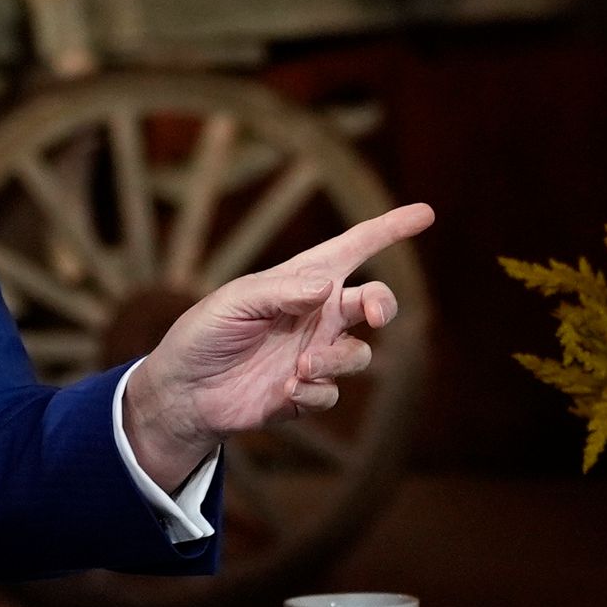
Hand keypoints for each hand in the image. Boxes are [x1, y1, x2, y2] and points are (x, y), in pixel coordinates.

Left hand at [123, 202, 428, 487]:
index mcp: (303, 281)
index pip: (355, 249)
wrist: (182, 392)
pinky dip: (314, 392)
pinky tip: (286, 390)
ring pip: (359, 354)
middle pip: (375, 302)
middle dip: (384, 305)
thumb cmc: (204, 333)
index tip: (425, 212)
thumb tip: (328, 286)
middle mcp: (318, 316)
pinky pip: (332, 393)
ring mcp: (315, 354)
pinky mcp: (306, 392)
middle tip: (374, 314)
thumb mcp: (234, 302)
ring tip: (300, 366)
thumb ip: (281, 292)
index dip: (390, 229)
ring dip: (336, 359)